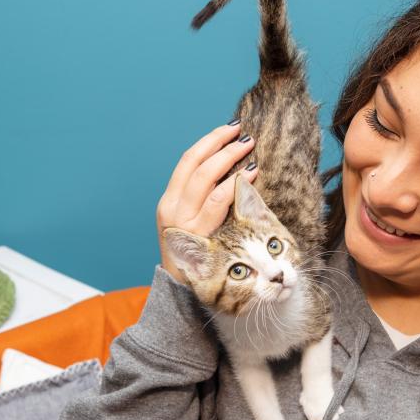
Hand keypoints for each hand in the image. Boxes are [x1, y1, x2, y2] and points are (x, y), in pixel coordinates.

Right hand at [157, 121, 256, 281]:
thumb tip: (227, 169)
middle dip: (223, 146)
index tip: (230, 129)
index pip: (188, 161)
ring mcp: (184, 222)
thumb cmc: (192, 256)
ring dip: (230, 161)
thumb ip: (200, 200)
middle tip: (246, 137)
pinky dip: (234, 186)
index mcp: (169, 201)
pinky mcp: (199, 235)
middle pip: (198, 165)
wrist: (180, 290)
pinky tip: (249, 177)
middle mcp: (173, 208)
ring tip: (250, 151)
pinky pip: (218, 203)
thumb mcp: (189, 223)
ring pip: (207, 180)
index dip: (210, 141)